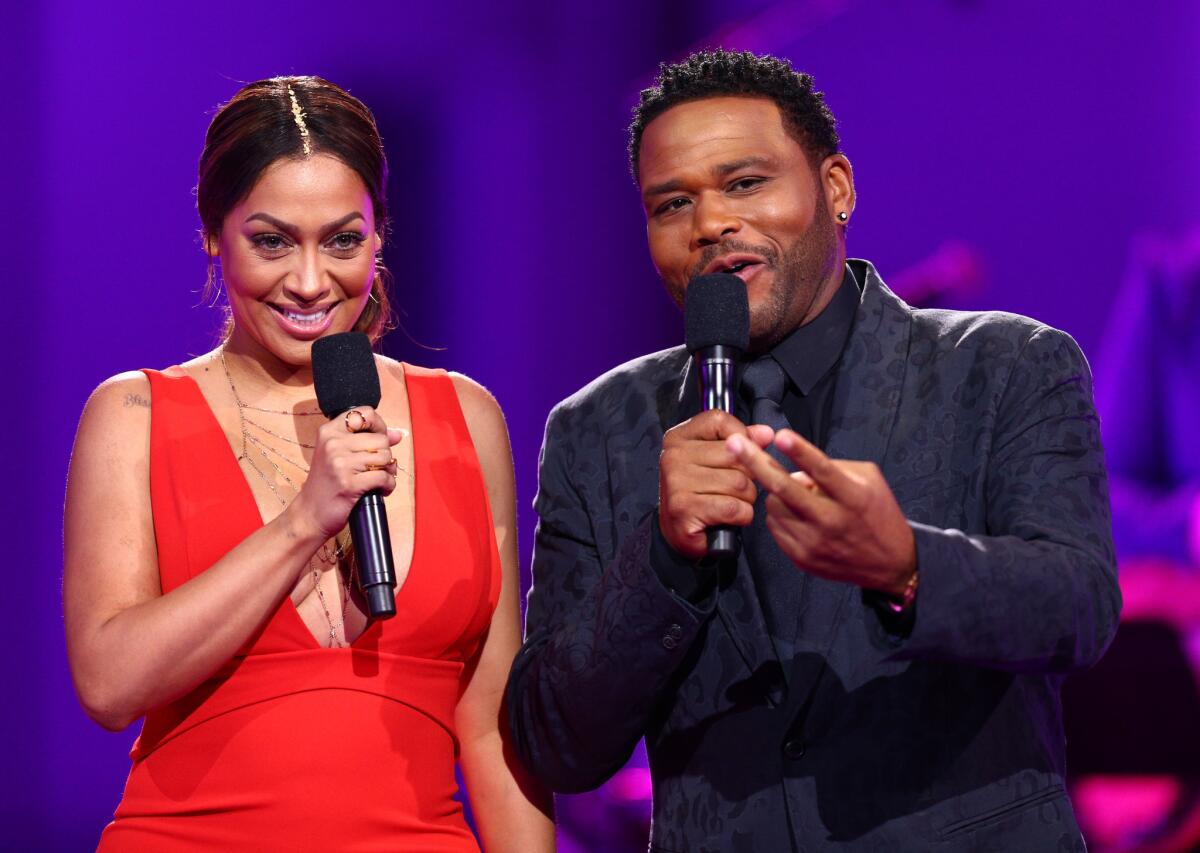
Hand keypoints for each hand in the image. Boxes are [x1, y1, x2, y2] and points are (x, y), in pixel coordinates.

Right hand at [288, 406, 405, 542]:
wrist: (309, 514)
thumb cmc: (327, 484)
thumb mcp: (338, 455)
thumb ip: (367, 440)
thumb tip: (397, 434)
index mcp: (329, 431)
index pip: (365, 412)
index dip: (379, 425)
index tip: (378, 439)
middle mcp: (333, 443)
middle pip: (381, 438)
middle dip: (385, 455)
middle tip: (375, 468)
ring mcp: (340, 463)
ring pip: (385, 457)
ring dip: (388, 471)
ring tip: (376, 479)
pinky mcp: (349, 484)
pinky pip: (384, 478)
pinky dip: (388, 486)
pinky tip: (379, 490)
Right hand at [658, 410, 773, 558]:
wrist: (679, 531)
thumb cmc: (700, 493)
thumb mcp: (716, 460)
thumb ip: (741, 442)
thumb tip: (765, 434)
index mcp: (678, 438)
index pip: (720, 420)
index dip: (741, 435)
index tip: (740, 453)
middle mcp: (673, 456)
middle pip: (736, 455)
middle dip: (747, 476)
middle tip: (732, 488)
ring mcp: (677, 482)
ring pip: (739, 483)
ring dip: (745, 499)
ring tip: (729, 503)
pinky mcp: (685, 509)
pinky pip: (734, 507)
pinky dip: (740, 516)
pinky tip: (727, 518)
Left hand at [726, 428, 915, 595]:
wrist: (890, 564)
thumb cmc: (879, 514)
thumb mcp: (869, 480)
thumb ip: (835, 468)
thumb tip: (797, 468)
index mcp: (852, 497)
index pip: (823, 470)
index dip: (800, 452)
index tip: (781, 435)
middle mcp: (831, 521)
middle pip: (785, 489)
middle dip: (756, 463)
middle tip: (734, 444)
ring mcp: (813, 542)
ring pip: (774, 506)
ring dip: (775, 492)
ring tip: (794, 494)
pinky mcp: (802, 557)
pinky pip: (775, 526)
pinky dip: (779, 513)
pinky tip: (796, 513)